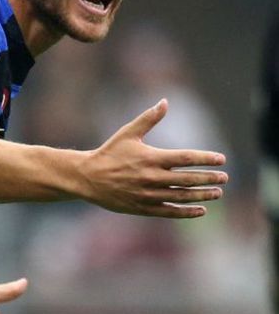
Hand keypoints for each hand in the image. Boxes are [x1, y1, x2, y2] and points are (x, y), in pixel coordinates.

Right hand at [79, 99, 227, 217]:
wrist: (87, 177)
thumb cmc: (109, 153)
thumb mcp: (127, 133)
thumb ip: (148, 119)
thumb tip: (164, 102)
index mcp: (151, 158)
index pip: (186, 158)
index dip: (206, 158)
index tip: (221, 159)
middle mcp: (152, 177)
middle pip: (188, 179)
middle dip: (209, 178)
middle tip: (224, 177)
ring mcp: (148, 194)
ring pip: (182, 196)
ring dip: (202, 195)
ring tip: (217, 193)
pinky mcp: (143, 208)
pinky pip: (170, 211)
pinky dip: (187, 212)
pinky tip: (200, 209)